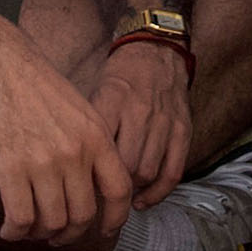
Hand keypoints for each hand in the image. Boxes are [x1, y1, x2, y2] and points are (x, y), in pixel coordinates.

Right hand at [0, 54, 135, 248]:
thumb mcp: (76, 108)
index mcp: (96, 137)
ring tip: (27, 228)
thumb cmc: (31, 83)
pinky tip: (8, 228)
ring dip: (39, 233)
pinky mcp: (10, 170)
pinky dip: (14, 231)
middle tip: (54, 235)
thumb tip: (90, 180)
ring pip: (51, 223)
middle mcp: (75, 153)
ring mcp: (44, 163)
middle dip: (69, 234)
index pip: (119, 191)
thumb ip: (88, 143)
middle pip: (83, 216)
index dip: (114, 219)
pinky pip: (20, 219)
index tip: (102, 231)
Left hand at [93, 40, 193, 209]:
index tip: (76, 189)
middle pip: (124, 165)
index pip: (98, 146)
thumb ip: (87, 125)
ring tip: (116, 200)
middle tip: (95, 198)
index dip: (86, 175)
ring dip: (131, 192)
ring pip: (147, 172)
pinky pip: (173, 171)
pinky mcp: (183, 130)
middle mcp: (140, 110)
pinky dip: (158, 192)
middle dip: (109, 188)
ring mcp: (165, 121)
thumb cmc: (121, 75)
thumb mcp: (95, 90)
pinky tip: (143, 201)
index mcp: (113, 98)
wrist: (157, 49)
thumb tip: (69, 164)